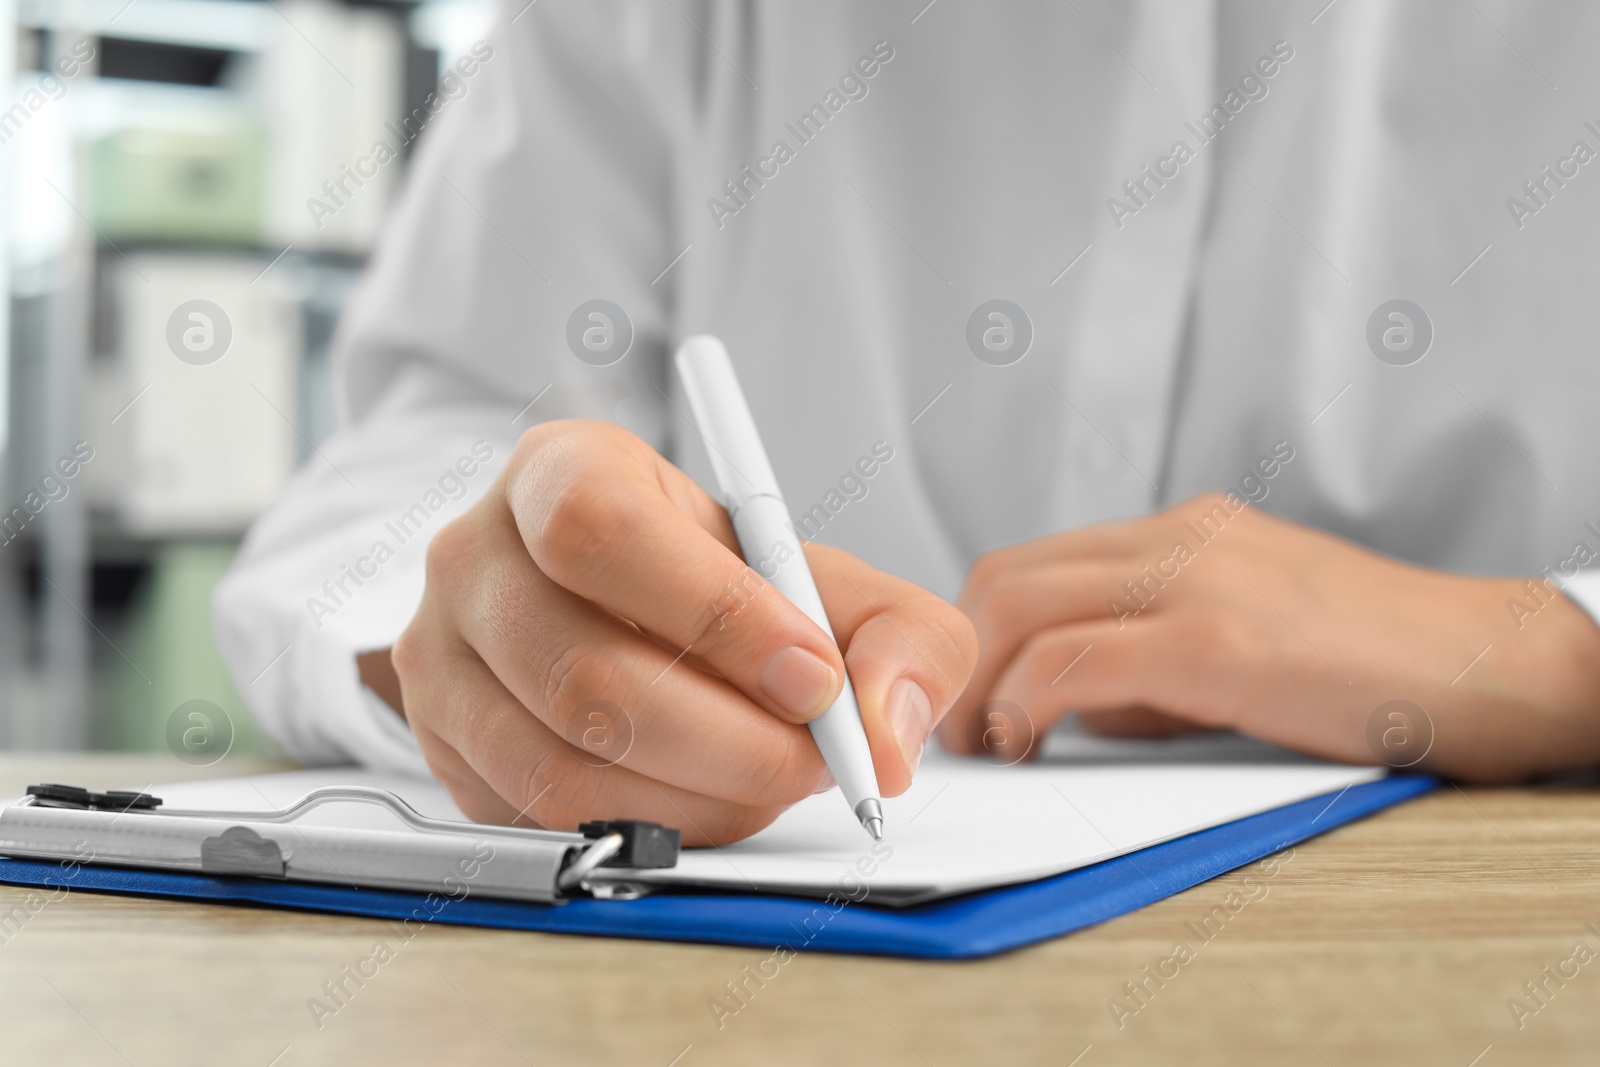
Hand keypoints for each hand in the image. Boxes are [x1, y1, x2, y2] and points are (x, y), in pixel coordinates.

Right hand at [374, 420, 975, 844]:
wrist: (636, 622)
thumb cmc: (725, 589)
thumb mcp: (826, 581)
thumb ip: (899, 636)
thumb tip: (888, 735)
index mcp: (559, 471)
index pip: (602, 533)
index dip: (715, 616)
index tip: (814, 676)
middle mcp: (474, 556)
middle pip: (584, 674)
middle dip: (732, 741)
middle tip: (819, 758)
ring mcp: (439, 657)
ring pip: (562, 765)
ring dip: (696, 797)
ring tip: (768, 776)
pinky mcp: (440, 748)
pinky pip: (543, 820)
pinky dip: (649, 828)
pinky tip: (704, 795)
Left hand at [939, 493, 1599, 780]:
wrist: (1496, 667)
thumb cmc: (1382, 665)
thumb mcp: (1249, 640)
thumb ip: (1158, 661)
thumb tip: (1077, 705)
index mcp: (1187, 533)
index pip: (1038, 563)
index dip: (983, 634)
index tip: (972, 696)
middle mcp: (1180, 540)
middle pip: (1008, 576)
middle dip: (961, 656)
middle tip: (959, 728)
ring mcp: (1197, 583)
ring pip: (1021, 605)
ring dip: (980, 682)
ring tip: (989, 744)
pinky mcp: (1218, 643)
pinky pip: (1073, 662)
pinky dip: (1025, 703)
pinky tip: (1031, 742)